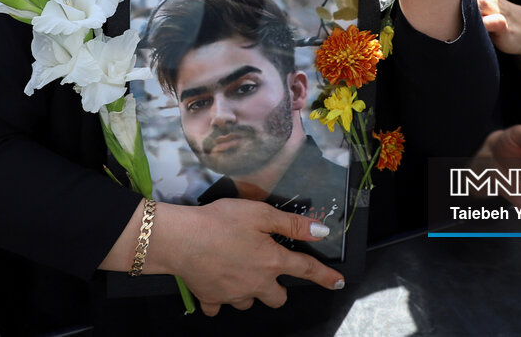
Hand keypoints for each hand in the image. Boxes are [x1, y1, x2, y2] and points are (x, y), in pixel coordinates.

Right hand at [150, 200, 344, 315]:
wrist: (182, 239)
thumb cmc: (220, 221)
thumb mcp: (260, 213)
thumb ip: (292, 223)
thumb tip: (320, 231)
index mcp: (272, 261)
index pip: (306, 270)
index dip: (325, 276)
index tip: (338, 282)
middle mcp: (256, 283)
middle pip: (277, 297)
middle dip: (276, 289)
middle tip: (267, 272)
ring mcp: (234, 294)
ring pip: (249, 301)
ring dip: (248, 291)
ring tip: (238, 271)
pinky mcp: (212, 297)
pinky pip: (219, 306)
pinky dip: (219, 298)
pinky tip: (215, 282)